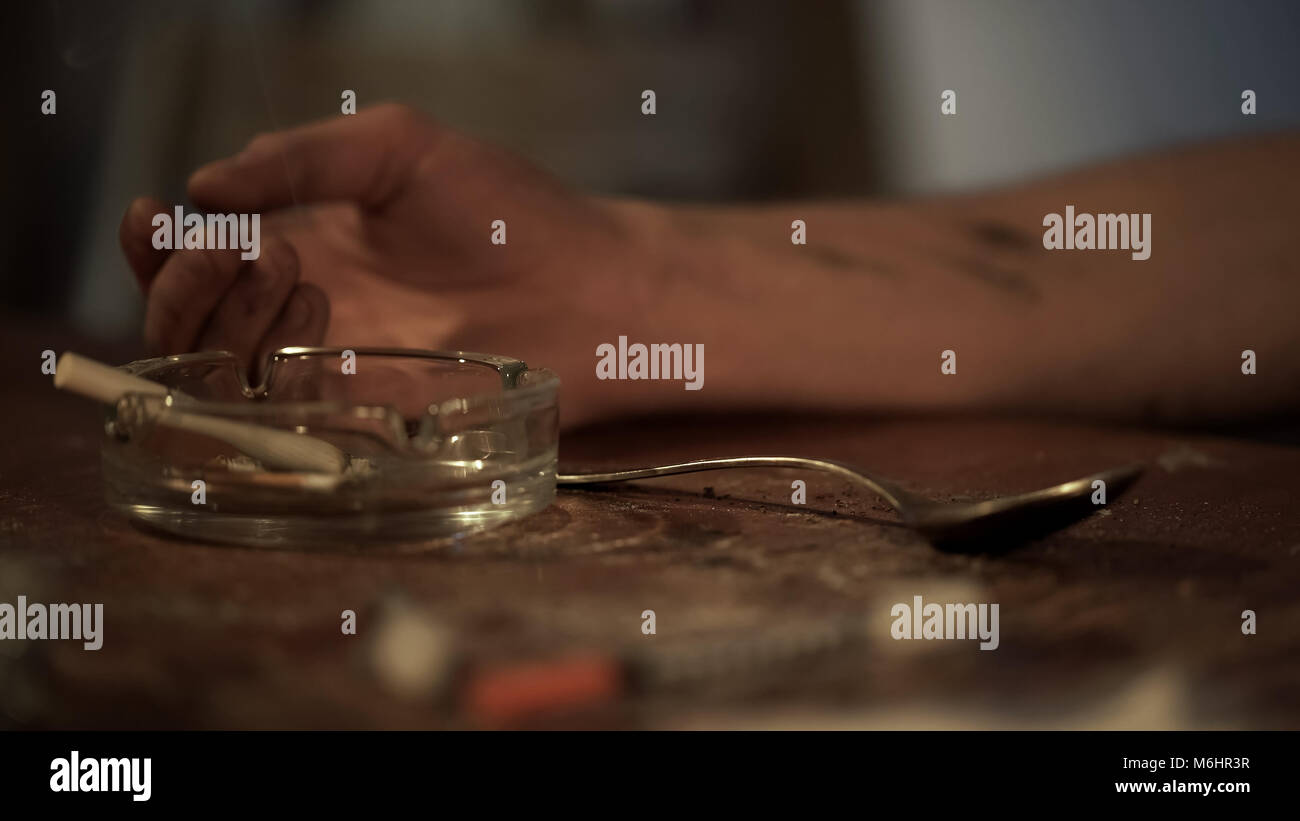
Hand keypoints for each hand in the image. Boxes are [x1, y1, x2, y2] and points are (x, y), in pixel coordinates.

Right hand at [119, 104, 702, 425]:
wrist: (590, 287)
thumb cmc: (508, 211)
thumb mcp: (398, 150)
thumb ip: (303, 157)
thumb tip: (205, 184)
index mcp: (299, 244)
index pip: (192, 257)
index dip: (158, 243)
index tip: (159, 214)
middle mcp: (298, 314)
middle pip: (182, 323)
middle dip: (182, 282)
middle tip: (238, 247)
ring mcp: (328, 372)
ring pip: (217, 374)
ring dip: (228, 318)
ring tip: (298, 270)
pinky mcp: (363, 421)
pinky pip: (280, 419)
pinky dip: (272, 375)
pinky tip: (322, 322)